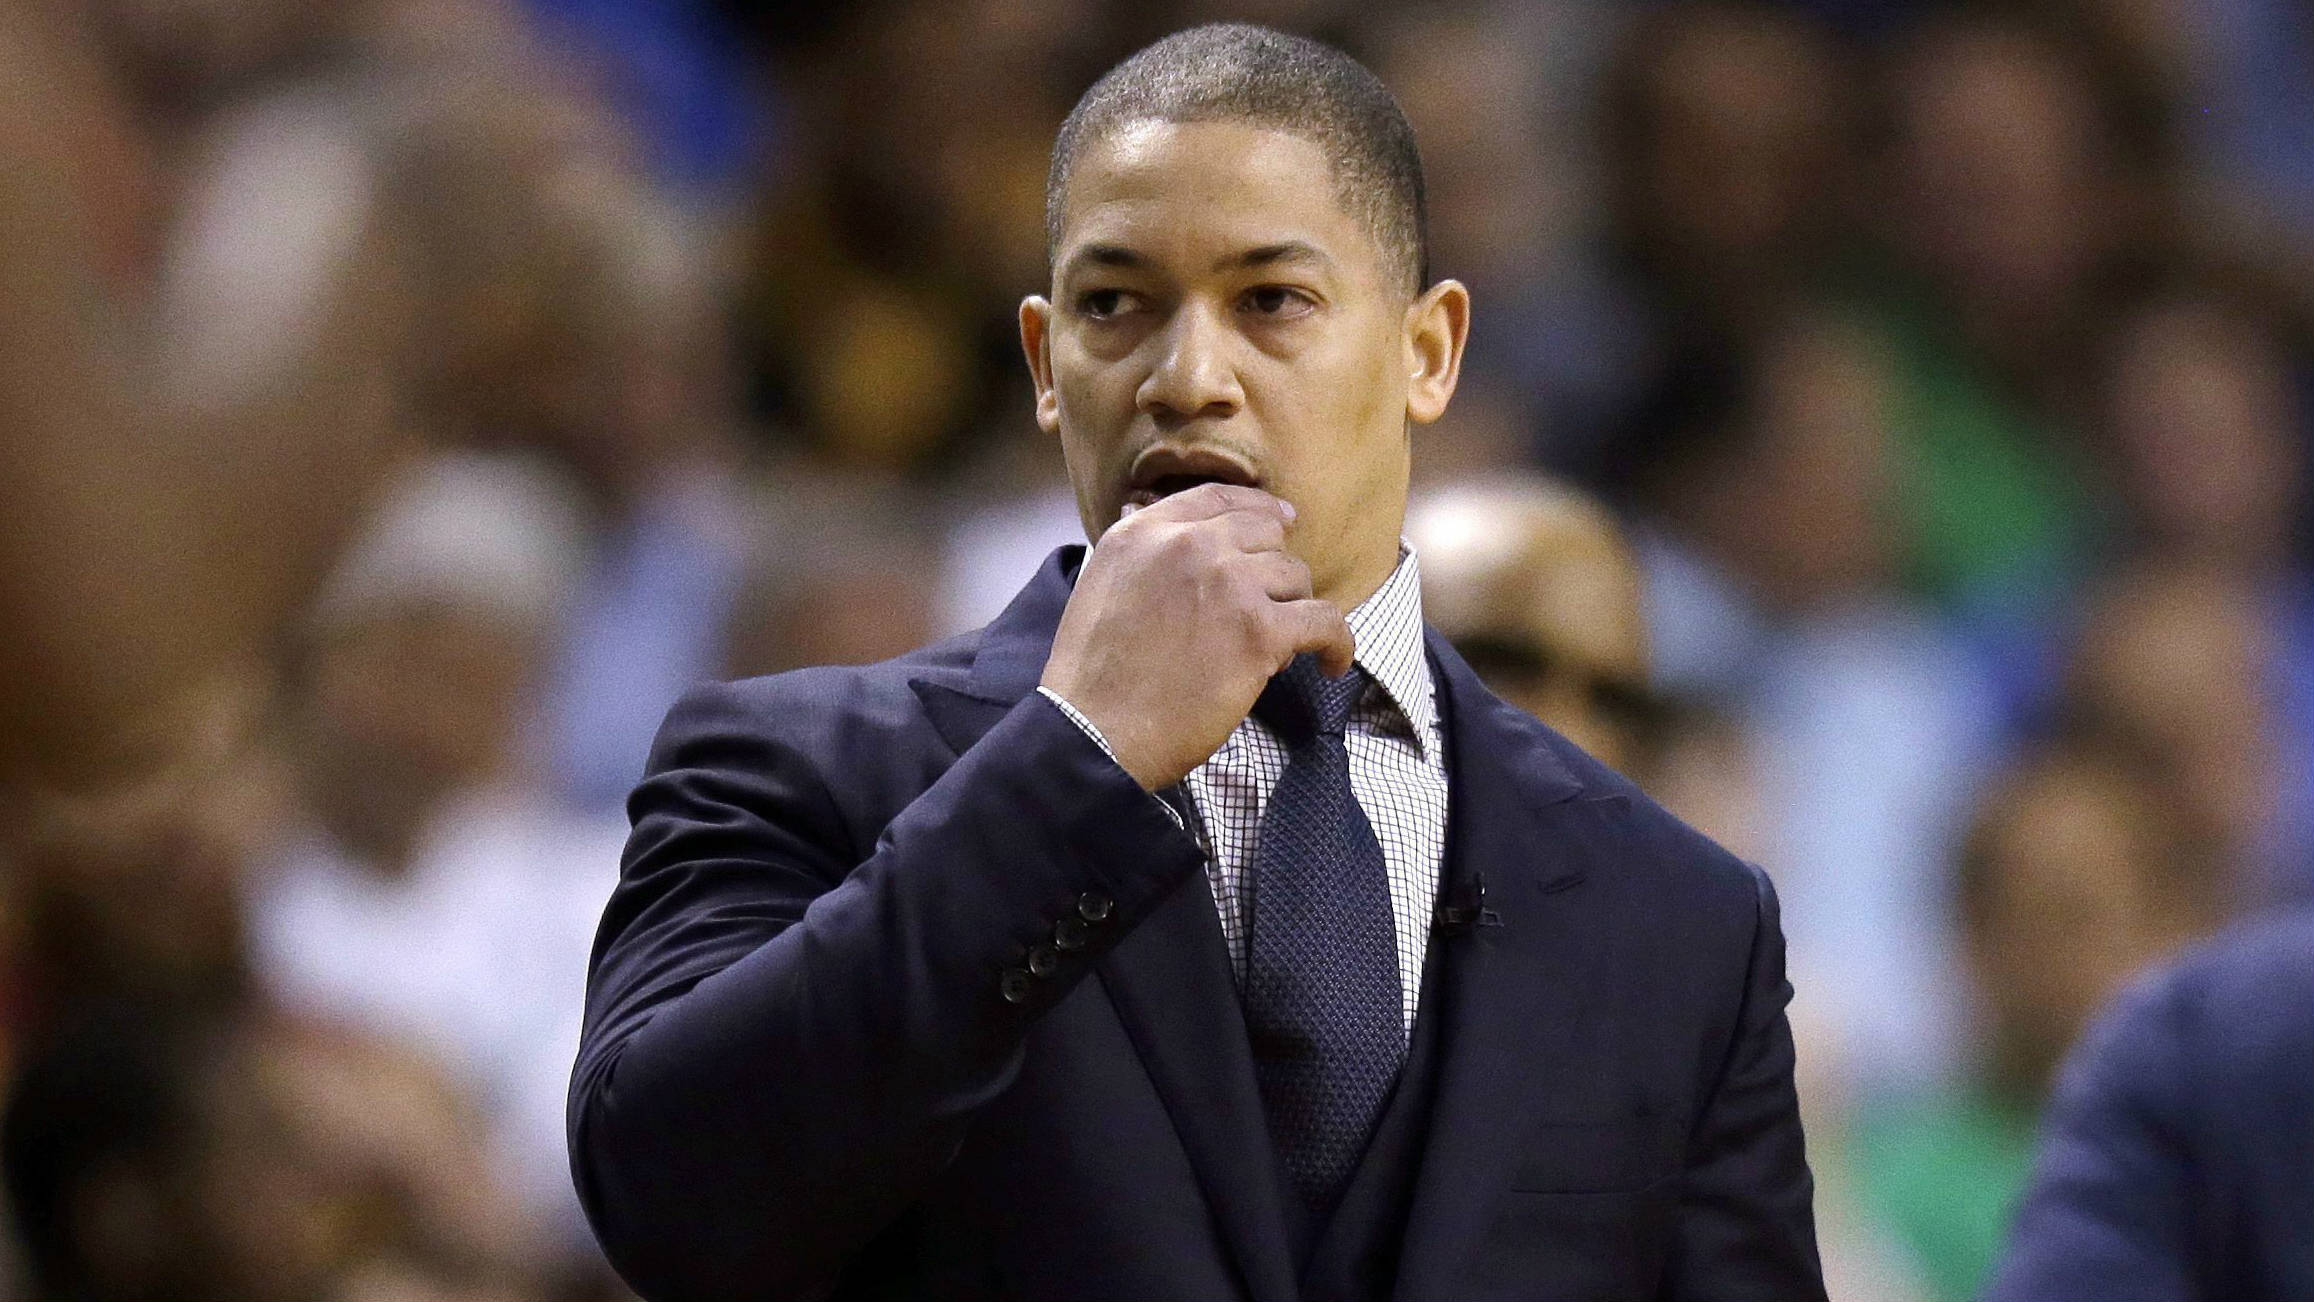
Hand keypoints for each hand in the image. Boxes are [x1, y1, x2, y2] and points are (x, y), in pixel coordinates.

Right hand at [1041, 483, 1354, 789]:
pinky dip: (1337, 645)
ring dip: (1294, 609)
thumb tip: (1168, 530)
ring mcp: (1229, 584)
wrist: (1096, 732)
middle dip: (1274, 567)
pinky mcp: (1260, 632)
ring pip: (1296, 576)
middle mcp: (1190, 544)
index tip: (1283, 522)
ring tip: (1278, 648)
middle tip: (1273, 603)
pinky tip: (1333, 665)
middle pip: (1266, 532)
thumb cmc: (1093, 677)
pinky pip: (1326, 622)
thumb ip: (1144, 555)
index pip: (1219, 497)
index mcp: (1147, 532)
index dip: (1259, 507)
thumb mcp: (1101, 585)